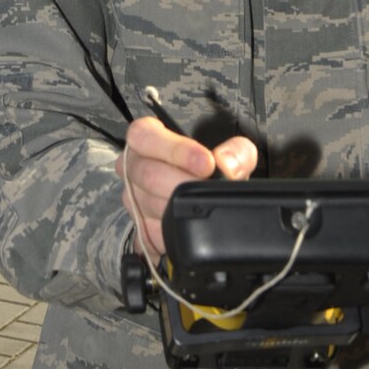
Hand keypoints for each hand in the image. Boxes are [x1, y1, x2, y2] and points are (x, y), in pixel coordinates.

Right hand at [115, 116, 257, 257]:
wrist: (203, 197)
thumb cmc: (210, 169)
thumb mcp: (229, 153)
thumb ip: (236, 151)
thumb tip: (227, 164)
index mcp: (145, 138)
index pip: (145, 136)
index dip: (175, 149)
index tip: (206, 163)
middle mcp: (133, 167)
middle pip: (148, 174)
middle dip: (183, 183)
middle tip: (208, 188)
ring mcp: (132, 198)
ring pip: (150, 205)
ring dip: (180, 207)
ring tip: (203, 204)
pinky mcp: (139, 228)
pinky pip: (152, 233)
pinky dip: (175, 231)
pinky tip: (191, 225)